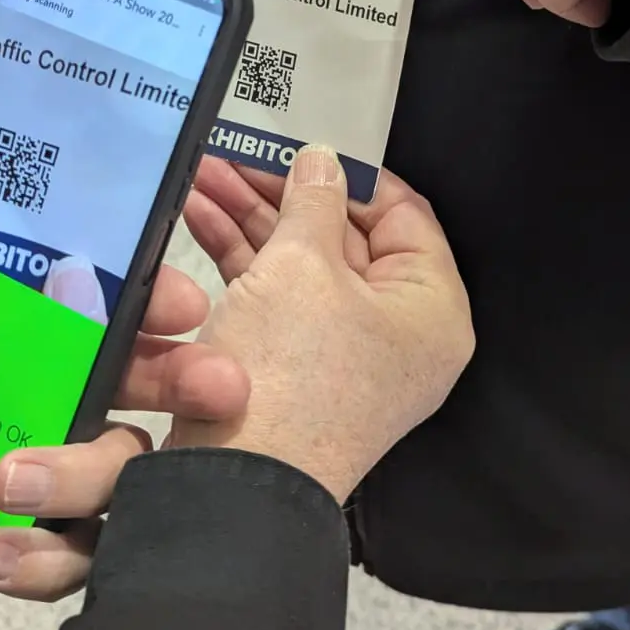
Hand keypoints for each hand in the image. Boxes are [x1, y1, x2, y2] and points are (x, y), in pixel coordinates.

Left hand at [0, 112, 248, 606]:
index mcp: (14, 318)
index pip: (107, 296)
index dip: (156, 293)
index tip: (185, 298)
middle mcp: (43, 383)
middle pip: (143, 378)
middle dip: (188, 378)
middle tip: (219, 380)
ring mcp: (37, 462)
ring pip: (123, 466)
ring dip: (103, 471)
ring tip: (34, 476)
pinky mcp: (18, 535)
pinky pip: (73, 552)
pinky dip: (53, 553)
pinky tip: (3, 547)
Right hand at [181, 149, 473, 502]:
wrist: (236, 483)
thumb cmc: (289, 376)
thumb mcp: (303, 265)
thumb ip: (314, 200)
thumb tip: (322, 160)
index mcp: (431, 308)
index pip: (403, 215)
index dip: (350, 175)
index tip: (302, 146)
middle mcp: (399, 333)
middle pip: (346, 237)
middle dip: (283, 192)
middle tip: (235, 154)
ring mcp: (346, 354)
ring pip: (303, 265)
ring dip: (253, 218)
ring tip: (202, 174)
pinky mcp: (296, 370)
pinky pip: (278, 298)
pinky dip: (242, 259)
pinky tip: (198, 216)